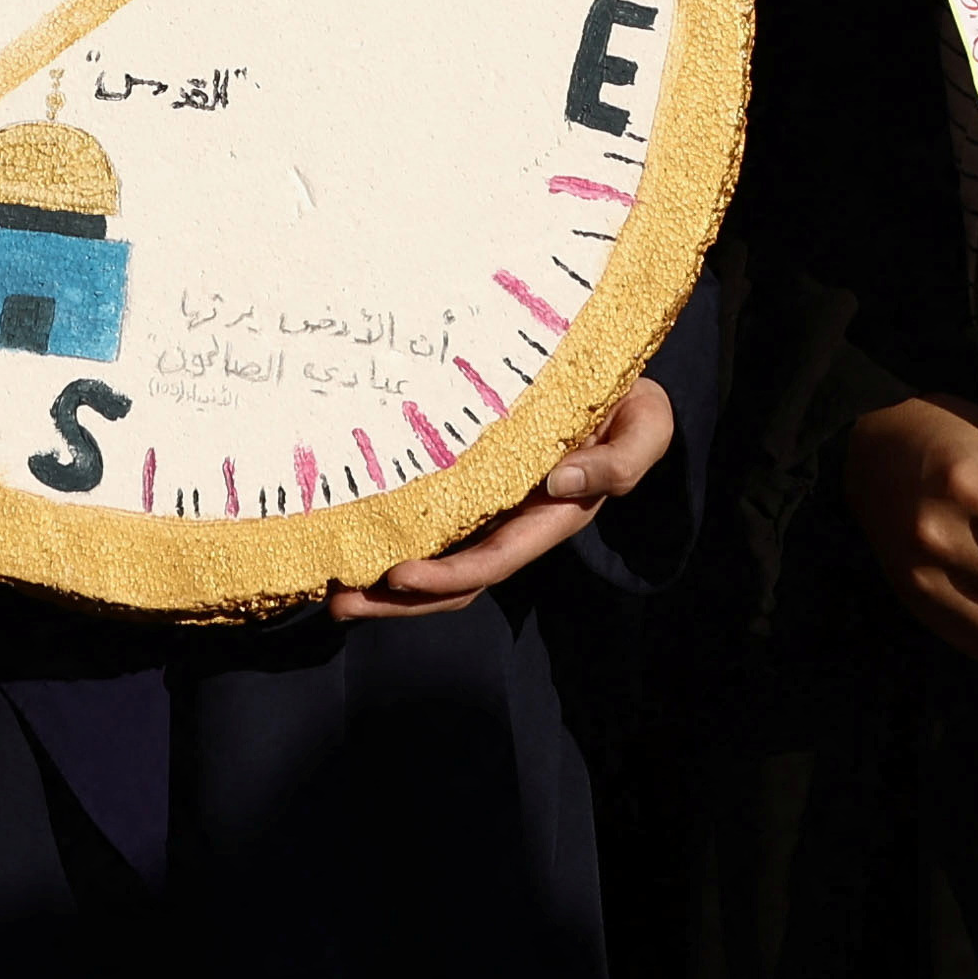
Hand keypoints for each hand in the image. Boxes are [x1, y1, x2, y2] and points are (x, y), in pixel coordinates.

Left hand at [333, 380, 672, 619]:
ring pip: (436, 562)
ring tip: (332, 592)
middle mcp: (516, 523)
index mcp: (553, 517)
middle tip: (339, 602)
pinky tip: (349, 539)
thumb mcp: (645, 428)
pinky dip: (393, 538)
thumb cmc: (630, 405)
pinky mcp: (469, 485)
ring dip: (386, 586)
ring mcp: (490, 510)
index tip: (398, 575)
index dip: (448, 575)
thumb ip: (615, 463)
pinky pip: (429, 523)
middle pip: (454, 581)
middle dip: (398, 600)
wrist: (615, 376)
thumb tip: (558, 484)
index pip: (495, 560)